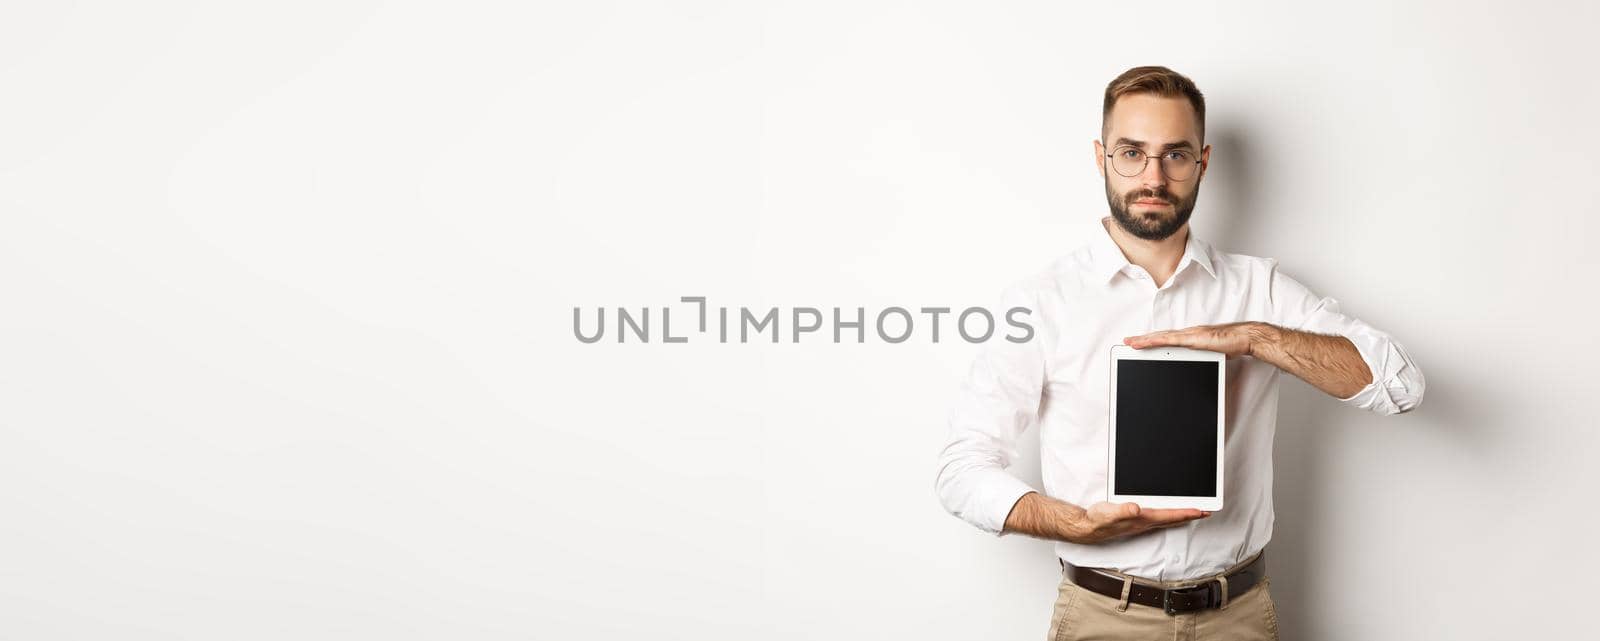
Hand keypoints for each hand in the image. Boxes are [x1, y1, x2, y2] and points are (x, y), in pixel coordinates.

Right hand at [1072, 502, 1209, 543]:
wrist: (1087, 528)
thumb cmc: (1098, 520)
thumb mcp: (1108, 512)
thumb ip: (1123, 510)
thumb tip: (1136, 508)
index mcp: (1142, 519)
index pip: (1170, 515)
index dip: (1187, 512)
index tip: (1203, 510)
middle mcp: (1145, 522)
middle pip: (1173, 518)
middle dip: (1190, 515)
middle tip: (1207, 512)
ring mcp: (1141, 523)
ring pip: (1167, 519)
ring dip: (1181, 515)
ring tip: (1194, 512)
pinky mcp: (1136, 520)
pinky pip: (1159, 518)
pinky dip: (1169, 515)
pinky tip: (1169, 512)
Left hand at [1122, 321, 1268, 357]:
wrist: (1243, 337)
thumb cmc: (1231, 345)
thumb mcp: (1212, 353)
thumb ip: (1201, 356)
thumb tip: (1198, 364)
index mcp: (1190, 338)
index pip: (1167, 339)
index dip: (1152, 341)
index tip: (1140, 344)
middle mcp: (1187, 334)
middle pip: (1160, 337)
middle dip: (1143, 340)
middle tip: (1127, 342)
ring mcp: (1188, 335)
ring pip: (1160, 337)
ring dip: (1145, 340)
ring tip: (1130, 343)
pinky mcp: (1192, 339)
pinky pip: (1169, 340)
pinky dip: (1156, 341)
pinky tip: (1147, 343)